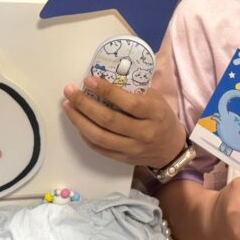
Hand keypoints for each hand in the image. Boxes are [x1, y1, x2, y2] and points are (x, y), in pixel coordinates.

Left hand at [62, 77, 185, 168]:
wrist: (170, 149)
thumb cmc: (161, 117)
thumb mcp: (155, 99)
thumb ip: (134, 91)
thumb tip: (104, 81)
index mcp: (154, 114)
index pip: (127, 103)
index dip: (106, 91)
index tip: (89, 80)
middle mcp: (143, 133)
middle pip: (108, 120)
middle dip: (84, 104)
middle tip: (70, 91)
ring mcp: (132, 148)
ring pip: (100, 136)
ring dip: (79, 120)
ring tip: (68, 106)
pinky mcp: (123, 158)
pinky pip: (99, 148)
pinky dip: (85, 135)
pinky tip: (78, 123)